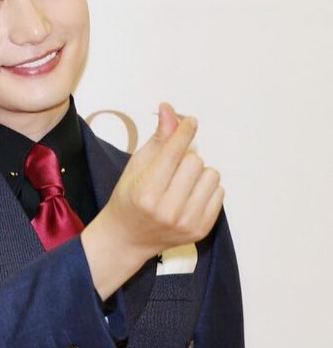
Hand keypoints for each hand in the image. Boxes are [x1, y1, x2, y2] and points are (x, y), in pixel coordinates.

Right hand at [82, 103, 223, 298]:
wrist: (127, 238)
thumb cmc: (129, 199)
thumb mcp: (136, 166)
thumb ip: (157, 139)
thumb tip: (169, 109)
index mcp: (147, 192)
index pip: (174, 152)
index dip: (184, 132)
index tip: (190, 122)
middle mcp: (168, 210)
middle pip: (196, 161)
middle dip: (185, 159)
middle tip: (172, 170)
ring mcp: (187, 223)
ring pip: (211, 176)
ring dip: (199, 174)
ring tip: (182, 184)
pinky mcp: (201, 230)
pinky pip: (220, 193)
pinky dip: (206, 189)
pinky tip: (190, 196)